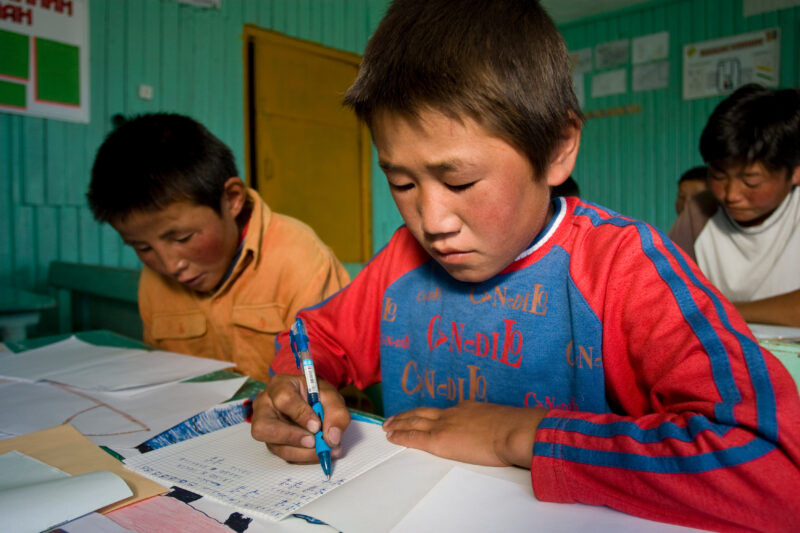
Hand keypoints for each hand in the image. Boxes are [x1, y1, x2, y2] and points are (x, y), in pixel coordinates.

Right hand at [250, 374, 350, 463]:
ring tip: (325, 450)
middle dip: (292, 438)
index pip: (283, 399)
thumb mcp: (331, 396)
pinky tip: (319, 453)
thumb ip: (336, 413)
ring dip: (302, 453)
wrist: (313, 402)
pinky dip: (305, 458)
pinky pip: (285, 456)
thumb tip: (332, 439)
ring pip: (274, 446)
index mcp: (279, 386)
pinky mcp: (273, 443)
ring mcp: (265, 427)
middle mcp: (265, 407)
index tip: (317, 425)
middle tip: (314, 442)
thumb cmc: (317, 395)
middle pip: (264, 427)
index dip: (300, 414)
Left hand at [382, 401, 546, 467]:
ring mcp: (444, 425)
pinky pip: (414, 437)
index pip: (444, 411)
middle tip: (393, 418)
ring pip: (414, 421)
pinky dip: (401, 435)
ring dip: (399, 423)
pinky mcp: (439, 440)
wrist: (512, 430)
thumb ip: (494, 424)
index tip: (423, 415)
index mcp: (468, 408)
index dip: (430, 413)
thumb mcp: (502, 420)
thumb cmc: (514, 428)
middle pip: (423, 412)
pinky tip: (392, 437)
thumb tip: (499, 430)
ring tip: (387, 426)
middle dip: (407, 415)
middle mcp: (452, 413)